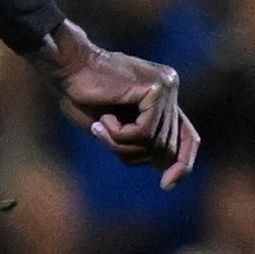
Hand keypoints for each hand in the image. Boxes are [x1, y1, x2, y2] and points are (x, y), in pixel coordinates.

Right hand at [48, 22, 198, 184]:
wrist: (66, 67)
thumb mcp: (115, 128)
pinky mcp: (156, 89)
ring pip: (155, 144)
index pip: (188, 137)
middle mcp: (170, 88)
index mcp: (164, 96)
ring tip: (100, 126)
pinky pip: (143, 133)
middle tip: (103, 136)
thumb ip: (140, 142)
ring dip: (121, 145)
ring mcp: (166, 87)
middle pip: (167, 147)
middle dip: (133, 154)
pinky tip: (103, 120)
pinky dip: (119, 136)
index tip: (166, 185)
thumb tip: (165, 166)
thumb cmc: (82, 96)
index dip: (182, 164)